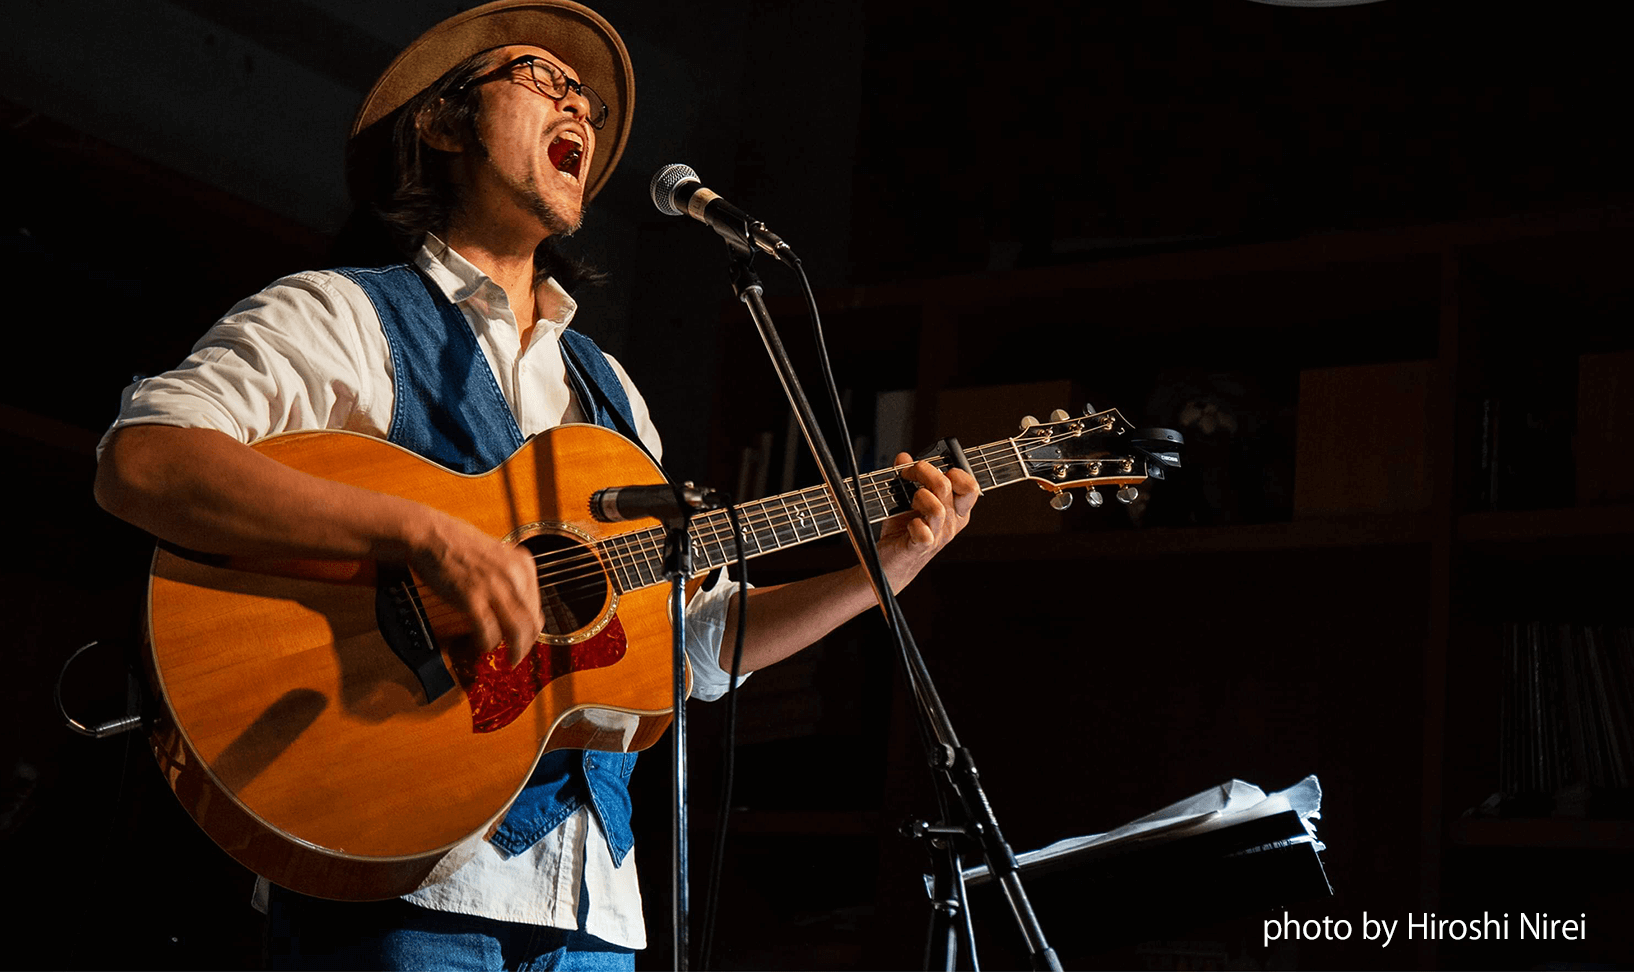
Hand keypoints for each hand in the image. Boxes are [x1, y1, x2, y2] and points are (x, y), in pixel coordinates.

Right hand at [409, 511, 542, 666]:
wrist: (430, 535)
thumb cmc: (458, 544)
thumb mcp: (497, 555)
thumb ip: (510, 577)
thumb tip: (517, 606)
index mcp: (523, 564)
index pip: (537, 606)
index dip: (532, 628)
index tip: (526, 638)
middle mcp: (514, 576)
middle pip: (531, 622)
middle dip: (526, 644)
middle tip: (518, 655)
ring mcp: (494, 588)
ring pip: (517, 631)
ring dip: (514, 651)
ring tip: (508, 659)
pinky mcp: (473, 599)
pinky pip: (489, 633)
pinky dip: (488, 644)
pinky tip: (483, 645)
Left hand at [875, 452, 979, 591]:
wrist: (892, 563)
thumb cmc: (903, 531)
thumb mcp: (907, 500)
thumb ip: (907, 477)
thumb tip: (903, 457)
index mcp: (956, 509)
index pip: (969, 485)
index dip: (950, 470)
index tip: (927, 468)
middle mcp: (952, 522)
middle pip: (947, 487)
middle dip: (924, 472)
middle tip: (907, 474)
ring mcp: (939, 536)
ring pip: (937, 508)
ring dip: (917, 497)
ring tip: (909, 502)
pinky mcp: (922, 547)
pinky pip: (923, 532)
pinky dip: (912, 524)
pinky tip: (907, 524)